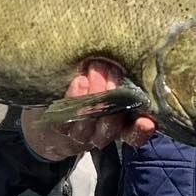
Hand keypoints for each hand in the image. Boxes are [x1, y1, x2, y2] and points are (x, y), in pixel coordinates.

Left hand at [21, 59, 156, 161]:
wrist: (49, 122)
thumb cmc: (86, 97)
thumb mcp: (106, 92)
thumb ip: (118, 83)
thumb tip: (126, 60)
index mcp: (117, 128)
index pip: (133, 135)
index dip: (141, 130)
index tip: (147, 121)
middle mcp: (100, 135)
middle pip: (111, 124)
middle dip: (114, 96)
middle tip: (113, 70)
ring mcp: (79, 133)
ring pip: (91, 119)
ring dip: (95, 92)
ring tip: (95, 68)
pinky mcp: (59, 126)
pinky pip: (68, 115)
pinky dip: (76, 96)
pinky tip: (80, 81)